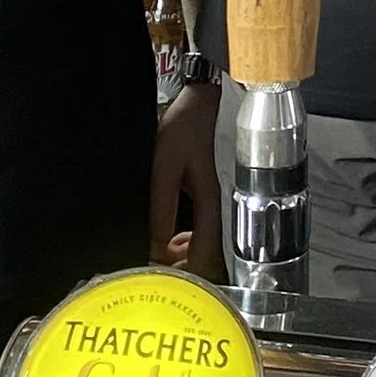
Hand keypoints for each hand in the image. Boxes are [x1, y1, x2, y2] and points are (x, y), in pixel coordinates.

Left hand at [149, 75, 223, 270]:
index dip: (178, 274)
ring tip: (160, 247)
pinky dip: (187, 242)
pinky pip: (205, 235)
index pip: (203, 260)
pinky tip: (173, 234)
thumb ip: (161, 209)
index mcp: (211, 206)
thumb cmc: (187, 128)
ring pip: (207, 250)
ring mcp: (221, 207)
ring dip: (182, 256)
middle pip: (209, 261)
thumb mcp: (164, 167)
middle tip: (153, 262)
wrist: (204, 101)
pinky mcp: (215, 201)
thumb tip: (154, 248)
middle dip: (180, 269)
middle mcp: (222, 211)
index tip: (154, 273)